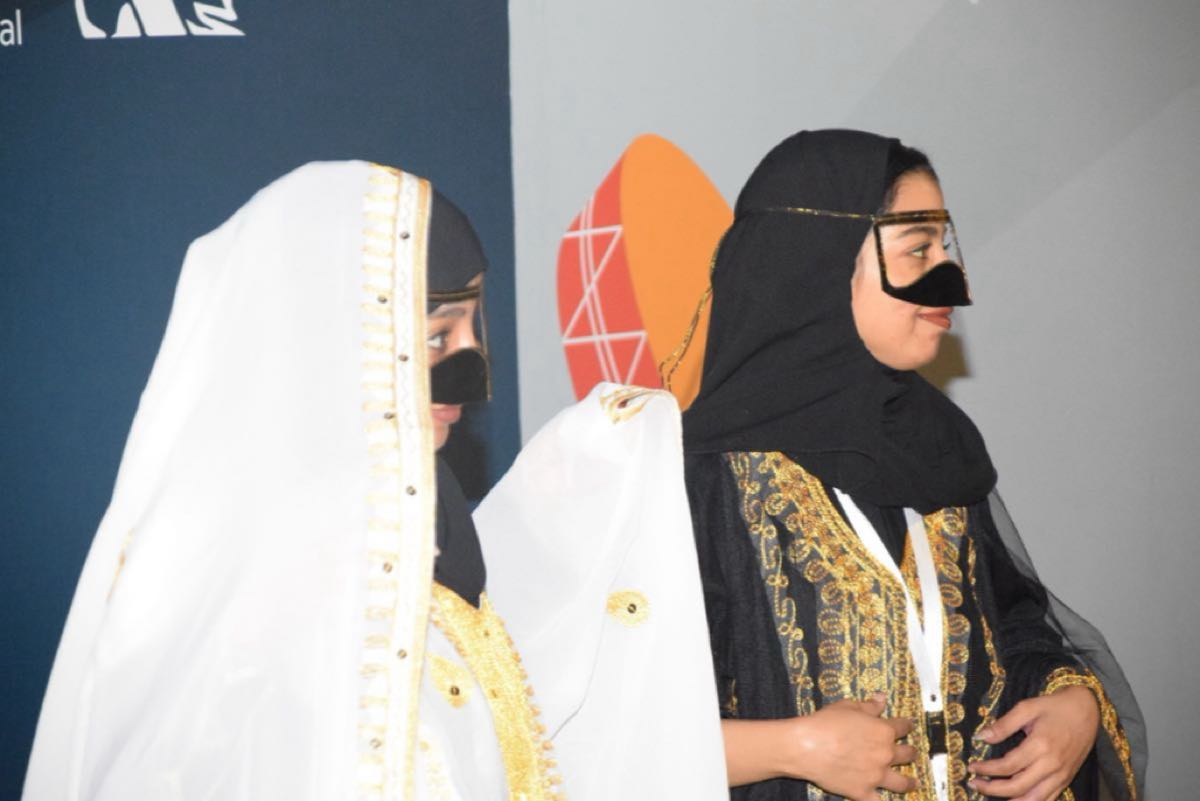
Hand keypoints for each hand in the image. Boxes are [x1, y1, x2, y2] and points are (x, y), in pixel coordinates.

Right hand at [787, 694, 916, 800]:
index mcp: (883, 731)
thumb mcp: (847, 706)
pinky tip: (884, 799)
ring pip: (901, 783)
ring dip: (910, 782)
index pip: (902, 727)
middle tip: (912, 753)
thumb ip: (869, 705)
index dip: (907, 726)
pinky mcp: (863, 792)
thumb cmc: (825, 723)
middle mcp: (885, 754)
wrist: (806, 746)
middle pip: (907, 754)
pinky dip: (881, 800)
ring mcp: (876, 776)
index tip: (908, 726)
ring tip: (913, 782)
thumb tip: (883, 699)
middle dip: (911, 753)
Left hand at [968, 685, 1099, 799]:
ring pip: (1033, 799)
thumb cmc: (1055, 707)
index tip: (972, 766)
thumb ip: (1004, 725)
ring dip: (1010, 800)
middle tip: (973, 783)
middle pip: (1017, 787)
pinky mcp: (1066, 779)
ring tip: (990, 793)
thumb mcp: (1027, 707)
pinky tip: (1015, 799)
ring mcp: (1061, 775)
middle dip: (991, 789)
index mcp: (1040, 746)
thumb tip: (981, 737)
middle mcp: (1052, 765)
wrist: (1087, 710)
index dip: (986, 769)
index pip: (1007, 766)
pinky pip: (1048, 799)